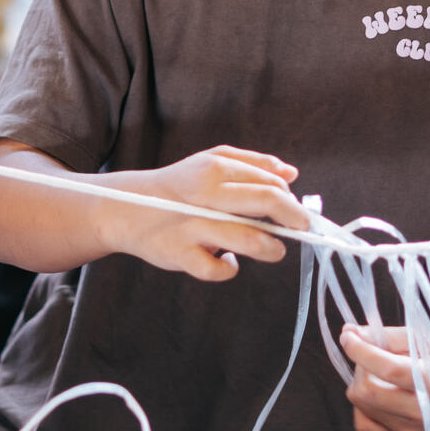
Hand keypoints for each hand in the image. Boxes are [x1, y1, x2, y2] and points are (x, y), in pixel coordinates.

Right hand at [106, 146, 308, 280]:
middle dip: (294, 218)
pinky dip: (228, 268)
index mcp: (215, 168)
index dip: (290, 199)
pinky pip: (216, 269)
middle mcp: (205, 195)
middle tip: (302, 228)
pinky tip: (228, 262)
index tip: (296, 210)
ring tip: (275, 250)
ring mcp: (192, 226)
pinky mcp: (180, 255)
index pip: (268, 181)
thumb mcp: (211, 161)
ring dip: (271, 248)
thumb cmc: (180, 186)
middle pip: (266, 201)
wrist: (127, 208)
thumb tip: (292, 175)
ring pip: (248, 239)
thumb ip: (253, 164)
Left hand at [341, 325, 429, 430]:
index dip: (362, 351)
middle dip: (361, 367)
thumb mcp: (423, 338)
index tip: (348, 336)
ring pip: (361, 404)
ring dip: (362, 384)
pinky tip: (379, 396)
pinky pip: (362, 425)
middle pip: (368, 390)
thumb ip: (385, 336)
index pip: (389, 369)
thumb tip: (348, 332)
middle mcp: (427, 413)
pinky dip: (363, 406)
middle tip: (371, 356)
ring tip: (381, 376)